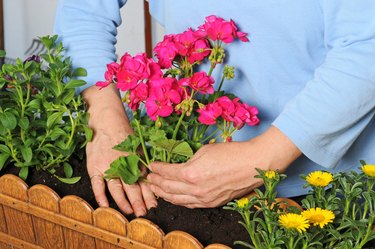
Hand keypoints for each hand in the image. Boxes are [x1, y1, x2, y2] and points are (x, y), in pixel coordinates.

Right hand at [83, 84, 156, 215]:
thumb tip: (150, 180)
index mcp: (135, 162)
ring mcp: (109, 167)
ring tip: (128, 212)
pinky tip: (105, 206)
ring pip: (117, 189)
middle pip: (132, 188)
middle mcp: (124, 166)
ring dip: (124, 202)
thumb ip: (142, 165)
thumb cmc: (124, 136)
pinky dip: (101, 196)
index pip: (143, 182)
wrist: (107, 122)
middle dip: (139, 203)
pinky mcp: (96, 167)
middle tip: (142, 214)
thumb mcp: (137, 149)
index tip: (153, 206)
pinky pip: (98, 185)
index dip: (148, 195)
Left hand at [147, 126, 300, 207]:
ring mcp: (203, 199)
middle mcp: (195, 190)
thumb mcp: (204, 150)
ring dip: (163, 194)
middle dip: (155, 183)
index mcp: (191, 173)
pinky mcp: (211, 203)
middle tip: (148, 178)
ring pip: (176, 200)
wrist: (253, 164)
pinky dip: (178, 201)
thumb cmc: (231, 153)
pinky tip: (173, 197)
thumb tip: (178, 164)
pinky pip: (189, 205)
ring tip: (155, 189)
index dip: (156, 168)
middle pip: (167, 188)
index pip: (166, 172)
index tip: (150, 165)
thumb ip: (188, 160)